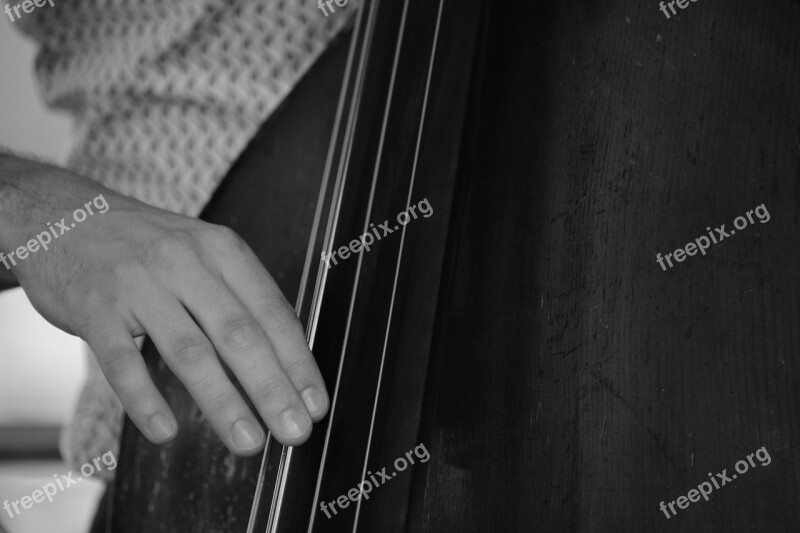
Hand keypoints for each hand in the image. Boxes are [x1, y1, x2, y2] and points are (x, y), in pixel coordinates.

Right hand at [0, 156, 327, 454]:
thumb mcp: (201, 252)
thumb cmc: (146, 246)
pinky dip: (145, 400)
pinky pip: (122, 362)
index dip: (298, 362)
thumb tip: (282, 363)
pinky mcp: (94, 308)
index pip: (273, 312)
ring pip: (189, 351)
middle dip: (273, 388)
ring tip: (249, 442)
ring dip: (223, 402)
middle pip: (239, 334)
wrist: (60, 216)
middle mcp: (186, 263)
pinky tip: (166, 433)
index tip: (316, 404)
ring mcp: (138, 284)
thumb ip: (238, 298)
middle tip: (295, 432)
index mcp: (222, 251)